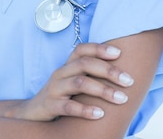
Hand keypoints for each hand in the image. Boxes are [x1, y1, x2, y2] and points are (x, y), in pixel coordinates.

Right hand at [7, 43, 134, 120]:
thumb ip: (92, 76)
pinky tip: (100, 114)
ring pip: (79, 83)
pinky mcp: (49, 106)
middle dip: (110, 71)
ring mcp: (54, 89)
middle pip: (85, 64)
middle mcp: (60, 73)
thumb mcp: (74, 82)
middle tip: (129, 81)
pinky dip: (85, 110)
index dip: (100, 48)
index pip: (82, 49)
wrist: (33, 112)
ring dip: (103, 90)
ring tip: (121, 99)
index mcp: (67, 65)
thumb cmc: (62, 96)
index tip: (119, 53)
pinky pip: (68, 106)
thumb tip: (124, 75)